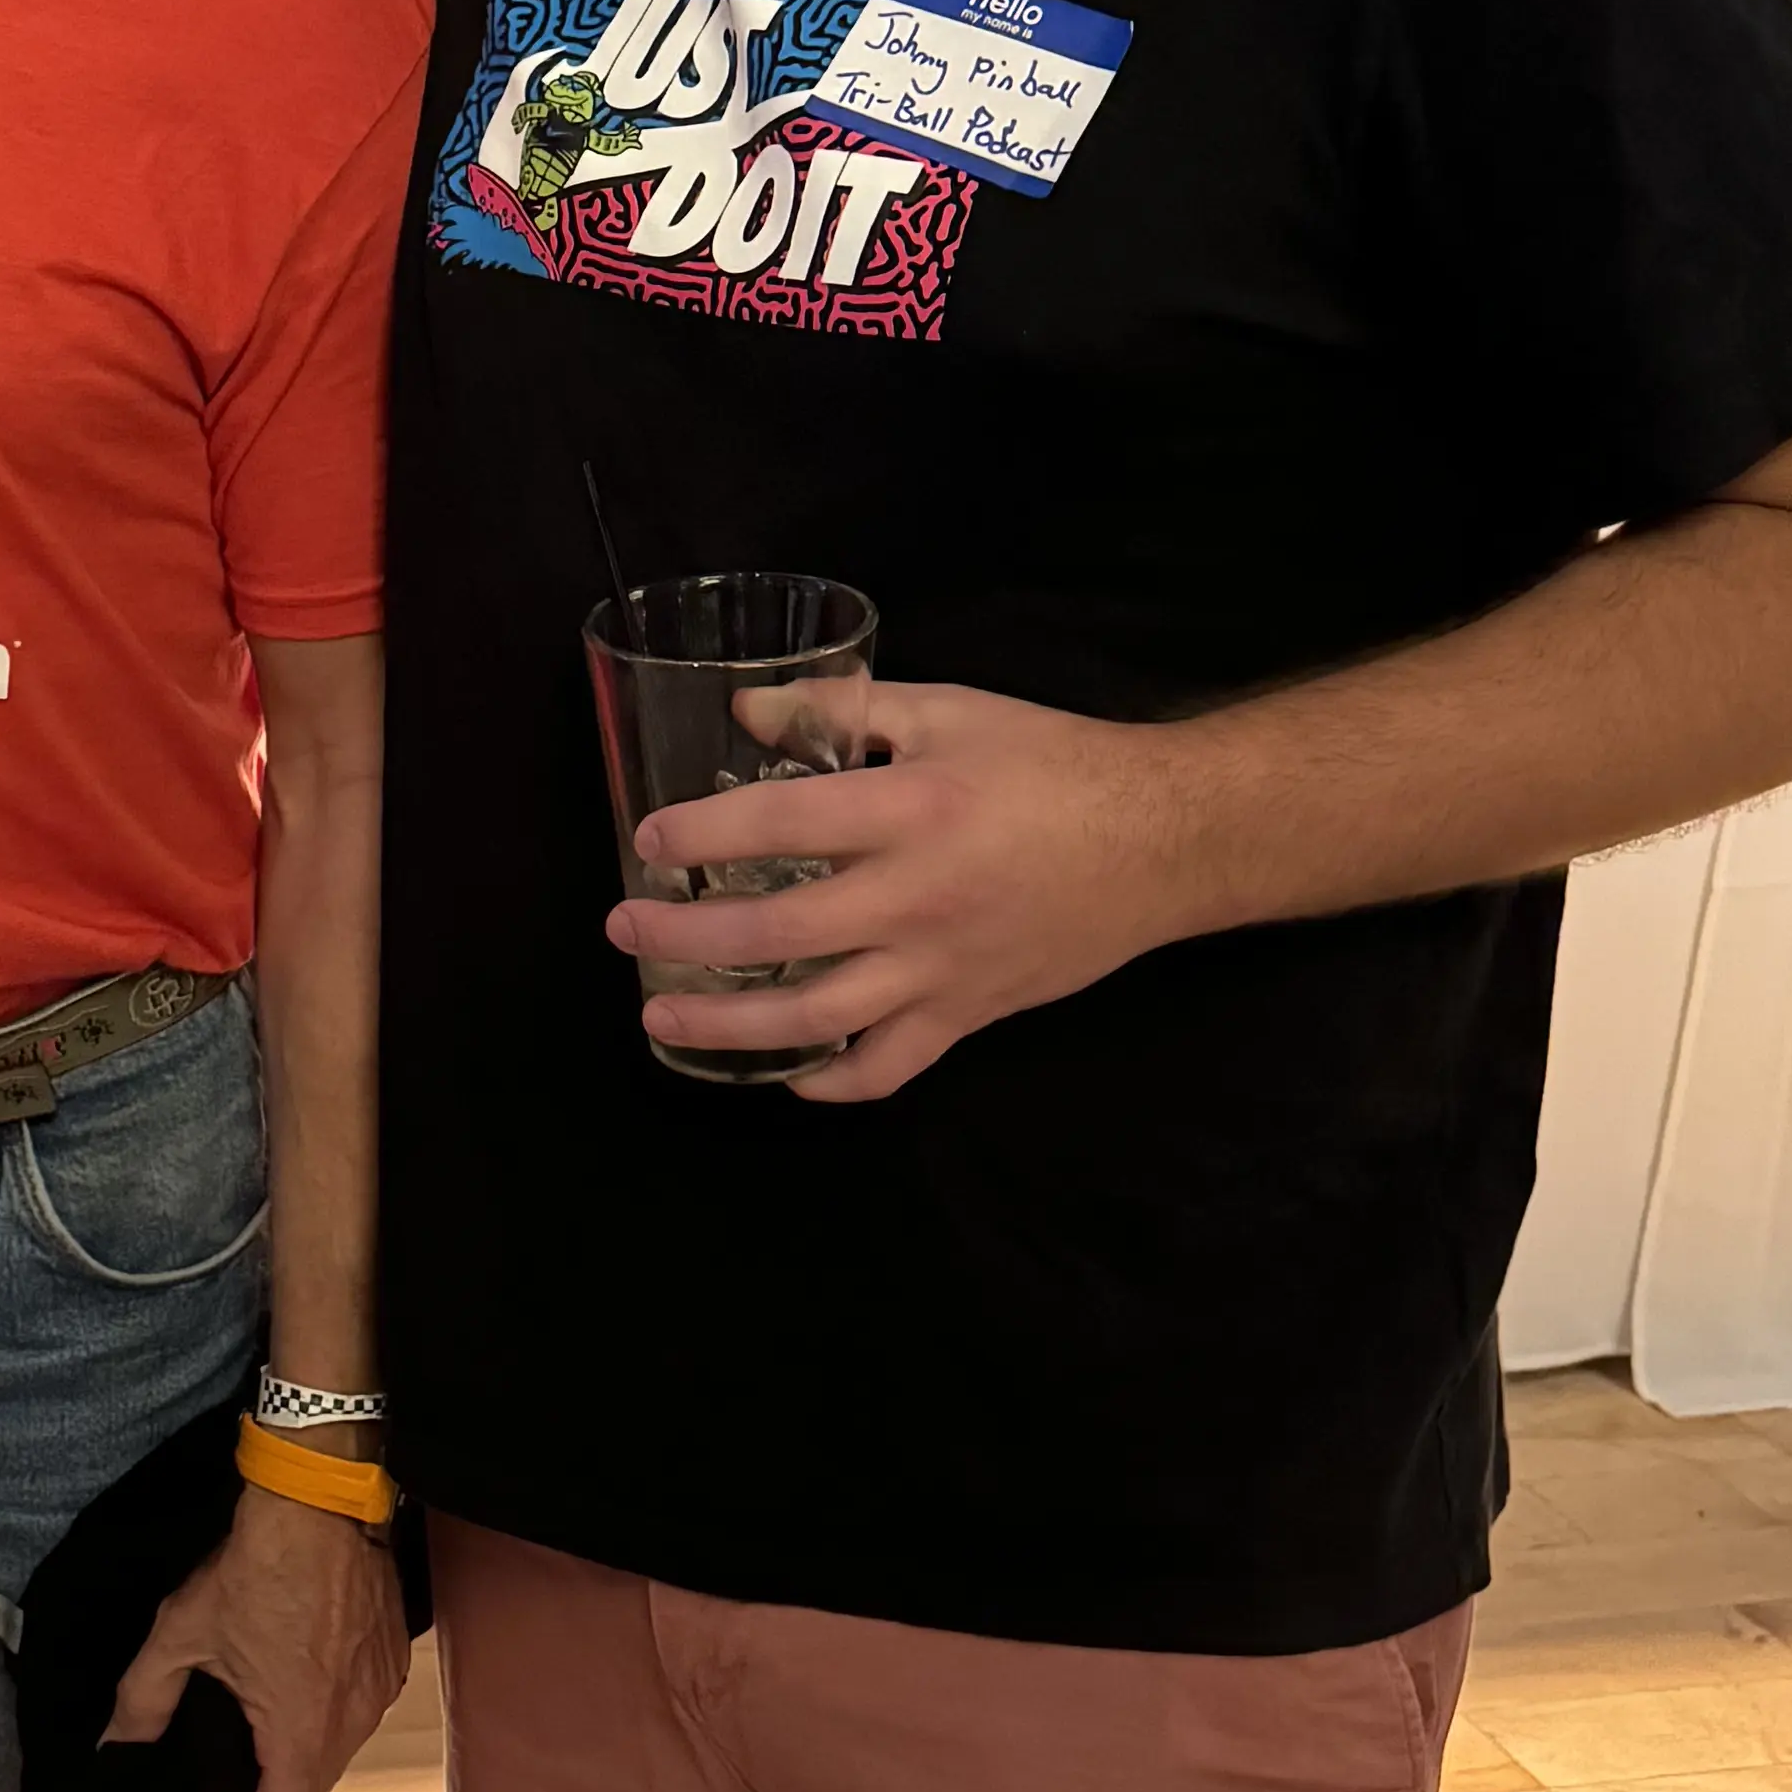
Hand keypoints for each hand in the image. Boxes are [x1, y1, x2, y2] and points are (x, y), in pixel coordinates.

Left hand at [107, 1484, 408, 1791]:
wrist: (320, 1500)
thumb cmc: (255, 1567)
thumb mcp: (179, 1634)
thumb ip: (143, 1701)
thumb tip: (113, 1745)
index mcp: (299, 1732)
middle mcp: (351, 1724)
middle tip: (223, 1764)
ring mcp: (380, 1693)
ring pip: (337, 1752)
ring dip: (298, 1748)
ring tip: (254, 1712)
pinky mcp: (394, 1661)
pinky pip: (359, 1710)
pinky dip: (327, 1708)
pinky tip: (293, 1670)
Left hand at [616, 673, 1203, 1102]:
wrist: (1167, 840)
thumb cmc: (1054, 765)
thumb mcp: (951, 711)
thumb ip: (844, 709)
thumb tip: (747, 712)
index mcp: (911, 811)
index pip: (777, 825)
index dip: (701, 832)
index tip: (649, 838)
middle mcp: (917, 900)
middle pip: (775, 936)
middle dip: (683, 938)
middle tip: (624, 929)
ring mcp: (942, 969)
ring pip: (816, 1020)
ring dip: (726, 1026)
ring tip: (661, 1016)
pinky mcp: (970, 1014)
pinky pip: (889, 1068)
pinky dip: (831, 1082)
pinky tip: (786, 1074)